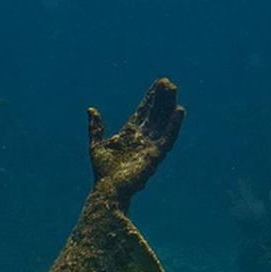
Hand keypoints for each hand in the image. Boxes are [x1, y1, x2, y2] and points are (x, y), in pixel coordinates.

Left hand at [87, 78, 183, 202]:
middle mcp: (142, 138)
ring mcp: (150, 146)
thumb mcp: (96, 145)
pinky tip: (179, 111)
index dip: (150, 98)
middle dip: (161, 98)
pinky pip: (168, 138)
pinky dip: (174, 125)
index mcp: (129, 134)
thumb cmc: (103, 171)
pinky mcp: (156, 156)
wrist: (108, 189)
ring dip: (168, 106)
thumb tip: (91, 109)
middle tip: (168, 82)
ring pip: (162, 122)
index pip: (143, 112)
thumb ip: (96, 127)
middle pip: (155, 114)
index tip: (158, 83)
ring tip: (173, 90)